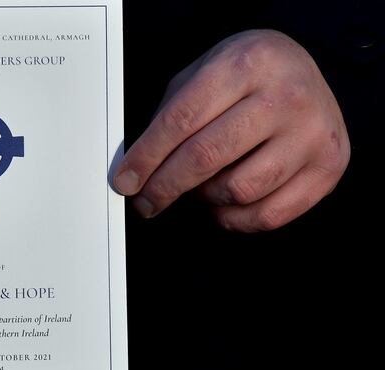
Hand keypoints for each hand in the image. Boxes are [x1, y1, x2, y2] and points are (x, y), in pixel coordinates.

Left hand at [113, 30, 349, 230]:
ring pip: (238, 190)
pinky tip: (222, 205)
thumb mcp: (203, 73)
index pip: (182, 120)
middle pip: (206, 157)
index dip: (146, 157)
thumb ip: (171, 115)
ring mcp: (312, 133)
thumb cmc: (245, 75)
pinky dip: (235, 219)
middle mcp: (285, 96)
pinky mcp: (329, 166)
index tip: (125, 180)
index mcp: (246, 64)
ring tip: (195, 190)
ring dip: (203, 199)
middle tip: (146, 201)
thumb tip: (136, 169)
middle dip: (164, 187)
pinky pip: (269, 214)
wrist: (304, 69)